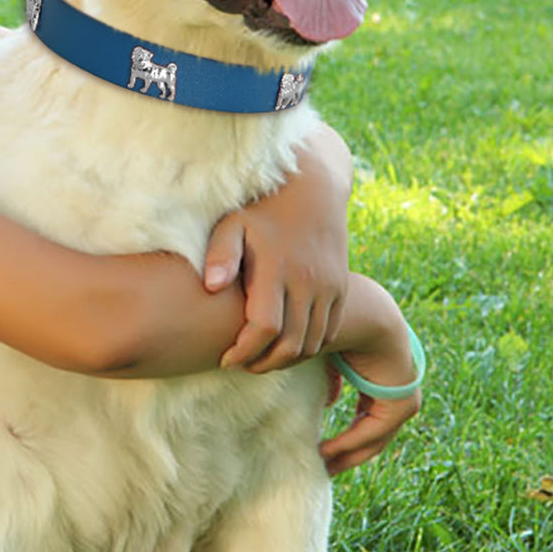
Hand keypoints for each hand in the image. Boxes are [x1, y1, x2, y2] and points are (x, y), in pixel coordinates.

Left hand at [204, 123, 352, 371]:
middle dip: (263, 363)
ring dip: (286, 359)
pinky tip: (285, 346)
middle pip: (290, 343)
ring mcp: (329, 286)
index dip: (244, 351)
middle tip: (242, 364)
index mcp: (277, 268)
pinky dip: (309, 347)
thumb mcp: (233, 223)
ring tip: (260, 358)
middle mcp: (308, 281)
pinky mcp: (341, 288)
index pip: (263, 328)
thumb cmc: (261, 207)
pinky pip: (329, 332)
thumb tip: (210, 288)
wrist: (313, 187)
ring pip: (312, 343)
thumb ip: (221, 254)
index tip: (225, 358)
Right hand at [317, 275, 422, 473]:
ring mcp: (404, 396)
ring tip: (320, 465)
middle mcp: (397, 386)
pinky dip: (350, 442)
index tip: (317, 452)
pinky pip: (374, 430)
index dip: (341, 438)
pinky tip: (325, 451)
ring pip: (373, 436)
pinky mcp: (403, 402)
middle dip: (345, 452)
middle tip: (320, 468)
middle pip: (370, 431)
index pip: (364, 417)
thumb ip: (330, 379)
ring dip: (346, 453)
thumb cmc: (339, 323)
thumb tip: (331, 402)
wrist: (364, 312)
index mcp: (381, 373)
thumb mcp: (326, 353)